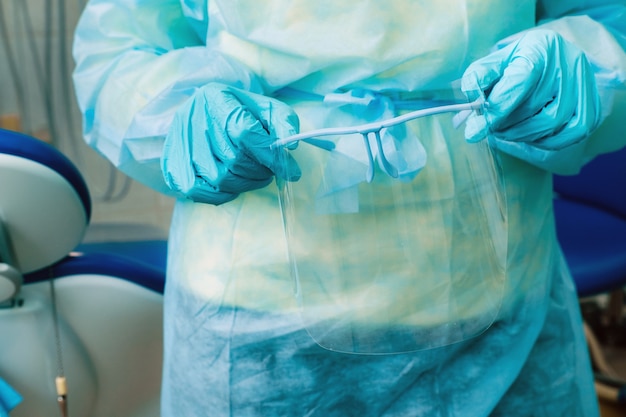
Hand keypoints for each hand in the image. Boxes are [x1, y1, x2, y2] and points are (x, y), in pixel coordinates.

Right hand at [162, 82, 300, 203]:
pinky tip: (232, 184)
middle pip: (233, 159)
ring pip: (219, 178)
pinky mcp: (172, 165)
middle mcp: (193, 119)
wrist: (205, 113)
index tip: (290, 170)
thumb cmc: (240, 112)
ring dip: (244, 184)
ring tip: (252, 175)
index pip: (244, 132)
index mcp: (216, 99)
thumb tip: (291, 146)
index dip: (269, 155)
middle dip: (259, 171)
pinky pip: (197, 191)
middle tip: (268, 170)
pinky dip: (220, 194)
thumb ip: (283, 123)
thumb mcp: (266, 108)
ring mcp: (179, 144)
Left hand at [461, 29, 601, 163]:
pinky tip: (529, 135)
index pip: (521, 80)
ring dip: (521, 135)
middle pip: (534, 106)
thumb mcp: (493, 64)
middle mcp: (568, 63)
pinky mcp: (592, 108)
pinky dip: (543, 142)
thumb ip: (477, 80)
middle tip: (491, 127)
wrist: (553, 62)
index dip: (497, 109)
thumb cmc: (517, 64)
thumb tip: (471, 105)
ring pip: (551, 124)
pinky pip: (569, 135)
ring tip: (506, 130)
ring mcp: (584, 86)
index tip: (475, 130)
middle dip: (505, 124)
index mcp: (540, 47)